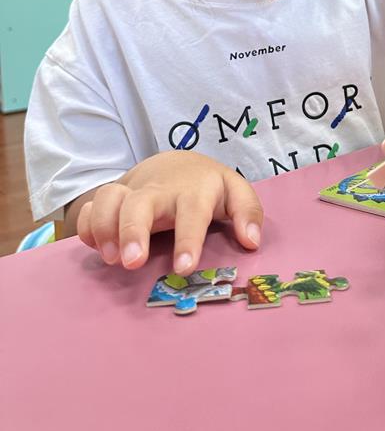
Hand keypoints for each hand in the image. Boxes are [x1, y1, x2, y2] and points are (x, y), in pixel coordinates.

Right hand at [75, 151, 263, 273]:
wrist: (174, 163)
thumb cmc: (206, 186)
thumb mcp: (234, 191)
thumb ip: (248, 212)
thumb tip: (252, 241)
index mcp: (193, 191)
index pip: (192, 212)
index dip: (188, 239)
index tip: (184, 268)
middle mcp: (159, 191)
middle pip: (139, 202)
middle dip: (132, 231)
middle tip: (131, 263)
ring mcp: (132, 192)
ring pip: (108, 199)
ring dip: (104, 227)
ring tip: (112, 259)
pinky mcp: (111, 199)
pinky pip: (89, 208)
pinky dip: (86, 226)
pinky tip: (96, 248)